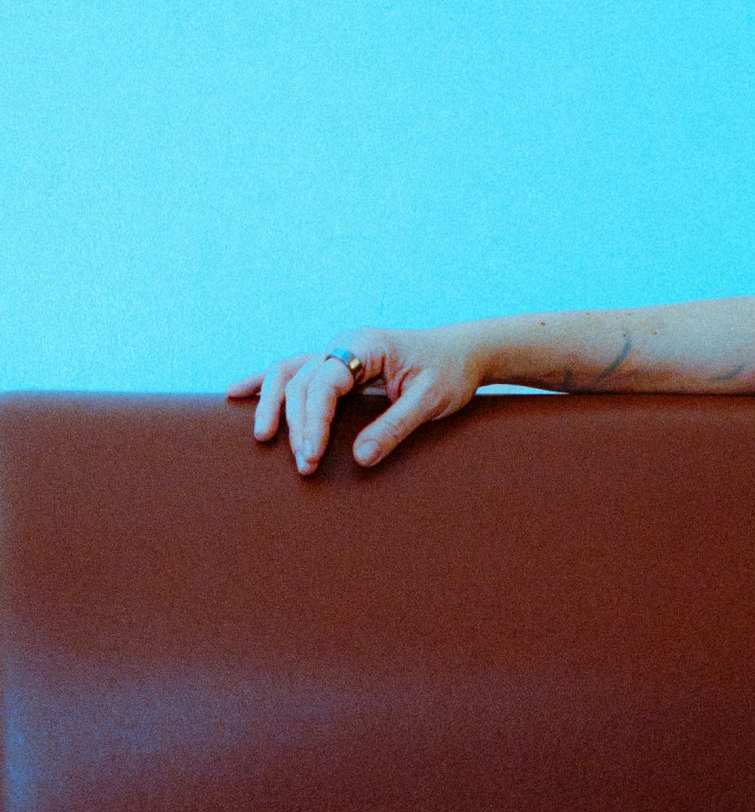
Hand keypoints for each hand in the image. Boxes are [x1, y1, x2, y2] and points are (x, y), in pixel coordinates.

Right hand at [229, 325, 487, 473]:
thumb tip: (360, 459)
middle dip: (298, 426)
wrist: (462, 353)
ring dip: (273, 406)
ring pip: (289, 374)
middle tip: (305, 467)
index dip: (314, 421)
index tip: (312, 456)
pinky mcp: (337, 364)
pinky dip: (264, 383)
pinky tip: (235, 393)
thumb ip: (396, 427)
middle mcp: (345, 344)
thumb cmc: (450, 374)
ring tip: (262, 438)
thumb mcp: (432, 402)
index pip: (325, 383)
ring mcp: (337, 352)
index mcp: (366, 345)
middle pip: (303, 383)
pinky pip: (293, 370)